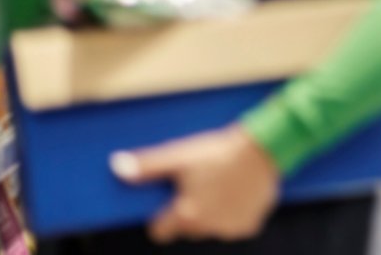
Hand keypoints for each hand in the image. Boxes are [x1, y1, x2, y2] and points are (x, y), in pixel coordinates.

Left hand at [111, 125, 280, 243]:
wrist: (264, 148)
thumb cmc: (217, 151)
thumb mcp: (180, 156)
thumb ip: (147, 167)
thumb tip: (117, 167)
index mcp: (186, 214)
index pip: (160, 231)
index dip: (162, 219)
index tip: (170, 203)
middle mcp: (207, 227)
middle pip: (188, 229)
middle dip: (190, 213)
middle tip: (200, 187)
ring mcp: (229, 229)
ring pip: (212, 228)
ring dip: (213, 215)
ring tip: (221, 187)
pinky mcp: (249, 226)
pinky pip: (234, 226)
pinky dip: (234, 214)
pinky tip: (238, 193)